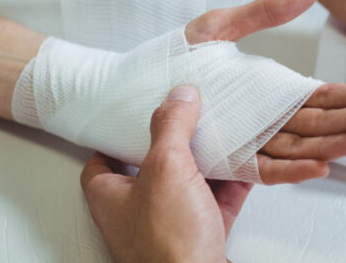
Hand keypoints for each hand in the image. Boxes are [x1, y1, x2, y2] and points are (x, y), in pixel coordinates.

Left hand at [81, 86, 251, 262]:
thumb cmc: (168, 247)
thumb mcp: (166, 169)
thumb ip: (171, 127)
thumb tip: (178, 97)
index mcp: (111, 196)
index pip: (100, 160)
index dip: (114, 137)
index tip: (130, 117)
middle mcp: (135, 214)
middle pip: (151, 169)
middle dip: (171, 146)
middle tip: (184, 122)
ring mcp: (168, 228)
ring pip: (187, 186)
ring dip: (206, 163)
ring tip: (219, 137)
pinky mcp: (199, 241)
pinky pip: (216, 204)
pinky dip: (231, 186)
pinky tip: (245, 169)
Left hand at [185, 0, 345, 183]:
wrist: (122, 95)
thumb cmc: (168, 62)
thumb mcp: (219, 27)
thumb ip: (265, 11)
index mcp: (262, 91)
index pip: (312, 96)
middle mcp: (257, 121)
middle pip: (312, 122)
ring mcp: (242, 144)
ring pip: (295, 146)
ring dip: (330, 143)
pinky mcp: (223, 164)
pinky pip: (261, 168)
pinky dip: (290, 168)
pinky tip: (319, 165)